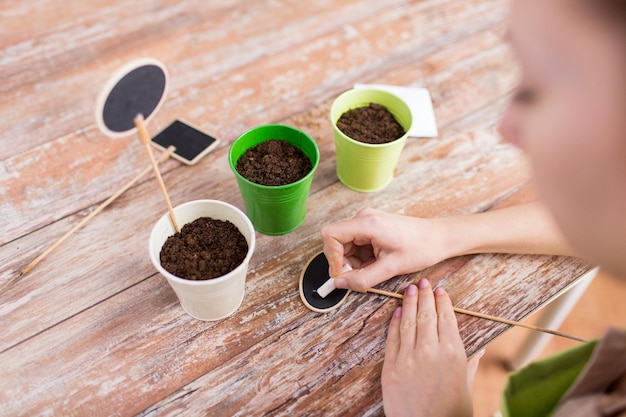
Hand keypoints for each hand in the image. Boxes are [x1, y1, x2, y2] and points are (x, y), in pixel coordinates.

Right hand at [321, 208, 447, 291]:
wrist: (439, 238)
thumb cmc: (421, 248)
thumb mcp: (391, 268)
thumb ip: (362, 278)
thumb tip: (340, 283)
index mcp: (367, 223)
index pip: (331, 235)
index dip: (332, 256)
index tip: (342, 273)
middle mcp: (364, 218)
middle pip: (337, 242)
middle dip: (346, 262)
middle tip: (362, 275)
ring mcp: (367, 221)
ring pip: (346, 245)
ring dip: (355, 262)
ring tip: (376, 268)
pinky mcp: (371, 226)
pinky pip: (356, 244)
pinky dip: (362, 257)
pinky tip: (378, 262)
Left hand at [381, 279, 481, 416]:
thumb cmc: (451, 412)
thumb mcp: (466, 386)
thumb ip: (471, 363)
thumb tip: (480, 348)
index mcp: (453, 354)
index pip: (446, 319)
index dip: (442, 302)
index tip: (440, 291)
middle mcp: (431, 352)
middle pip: (427, 316)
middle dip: (425, 296)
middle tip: (423, 282)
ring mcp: (409, 358)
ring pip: (409, 322)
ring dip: (409, 303)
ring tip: (409, 289)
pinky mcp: (391, 367)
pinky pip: (393, 338)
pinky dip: (395, 322)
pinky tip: (398, 311)